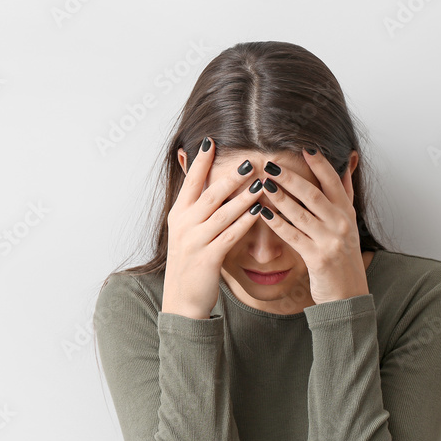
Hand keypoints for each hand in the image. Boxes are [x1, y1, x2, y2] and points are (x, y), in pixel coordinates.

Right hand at [163, 137, 263, 318]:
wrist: (182, 301)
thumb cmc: (189, 264)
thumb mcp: (185, 232)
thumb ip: (194, 206)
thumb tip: (200, 181)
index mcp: (178, 215)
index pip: (190, 182)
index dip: (200, 161)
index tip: (212, 140)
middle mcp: (184, 225)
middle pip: (210, 193)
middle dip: (231, 175)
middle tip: (250, 159)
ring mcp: (195, 242)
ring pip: (223, 212)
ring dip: (244, 195)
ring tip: (262, 181)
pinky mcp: (208, 258)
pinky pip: (230, 235)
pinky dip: (246, 221)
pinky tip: (261, 211)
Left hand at [257, 149, 369, 304]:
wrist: (349, 295)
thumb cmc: (344, 256)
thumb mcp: (350, 222)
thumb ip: (346, 193)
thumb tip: (348, 162)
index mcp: (347, 212)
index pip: (333, 181)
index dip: (319, 163)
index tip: (304, 146)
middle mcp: (341, 223)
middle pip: (313, 194)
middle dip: (291, 177)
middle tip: (271, 163)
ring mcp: (330, 241)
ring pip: (301, 213)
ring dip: (280, 197)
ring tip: (262, 184)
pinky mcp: (318, 258)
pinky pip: (293, 236)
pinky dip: (277, 223)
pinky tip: (263, 213)